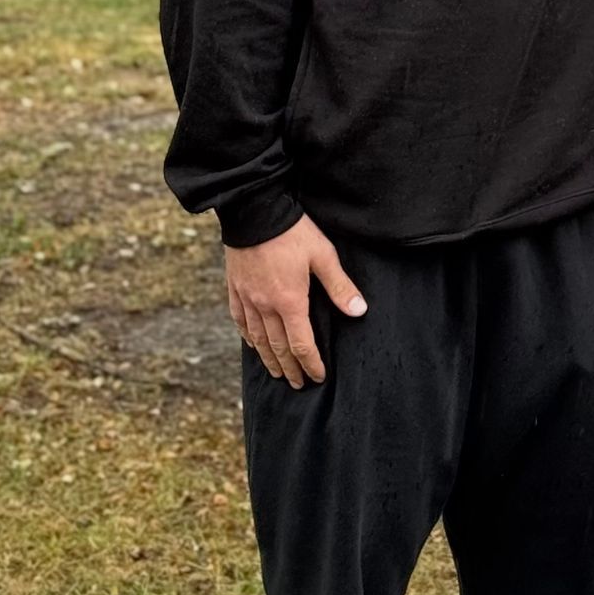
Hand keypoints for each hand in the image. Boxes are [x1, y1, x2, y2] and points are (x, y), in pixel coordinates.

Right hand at [225, 215, 366, 387]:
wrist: (254, 210)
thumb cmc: (293, 231)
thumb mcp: (323, 255)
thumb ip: (340, 286)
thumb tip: (359, 311)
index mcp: (289, 301)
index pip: (301, 344)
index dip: (311, 363)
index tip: (318, 378)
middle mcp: (265, 306)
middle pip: (278, 347)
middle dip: (290, 368)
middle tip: (298, 384)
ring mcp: (247, 298)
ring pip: (257, 339)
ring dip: (269, 359)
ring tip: (277, 372)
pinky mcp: (234, 288)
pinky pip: (240, 321)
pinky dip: (248, 338)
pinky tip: (253, 344)